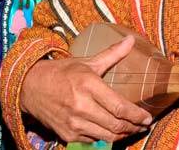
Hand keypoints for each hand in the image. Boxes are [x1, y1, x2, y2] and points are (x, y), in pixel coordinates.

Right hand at [19, 35, 151, 142]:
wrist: (29, 87)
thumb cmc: (61, 72)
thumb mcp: (86, 61)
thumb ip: (112, 53)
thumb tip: (130, 40)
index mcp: (88, 85)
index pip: (119, 107)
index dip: (137, 115)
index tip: (148, 117)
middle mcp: (81, 106)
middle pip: (116, 124)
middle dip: (134, 127)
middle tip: (144, 125)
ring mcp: (73, 123)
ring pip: (106, 136)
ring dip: (122, 135)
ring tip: (132, 129)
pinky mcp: (67, 134)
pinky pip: (93, 141)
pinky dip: (105, 138)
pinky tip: (112, 132)